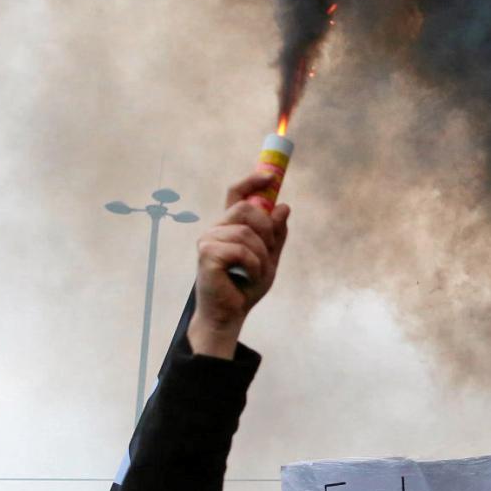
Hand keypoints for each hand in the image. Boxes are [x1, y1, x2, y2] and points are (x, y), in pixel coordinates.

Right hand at [187, 167, 293, 356]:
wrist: (229, 314)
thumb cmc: (245, 287)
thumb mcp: (269, 258)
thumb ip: (276, 234)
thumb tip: (284, 206)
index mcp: (229, 226)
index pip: (236, 194)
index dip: (252, 180)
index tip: (270, 176)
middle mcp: (216, 229)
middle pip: (246, 209)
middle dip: (266, 229)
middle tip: (269, 251)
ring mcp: (208, 240)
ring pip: (246, 232)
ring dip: (262, 255)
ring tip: (258, 273)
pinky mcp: (206, 255)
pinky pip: (241, 250)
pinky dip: (254, 266)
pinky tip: (248, 278)